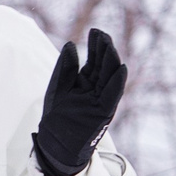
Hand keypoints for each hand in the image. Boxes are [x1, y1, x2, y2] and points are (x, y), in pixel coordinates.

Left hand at [30, 28, 126, 175]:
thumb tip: (71, 44)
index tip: (95, 30)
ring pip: (109, 78)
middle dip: (104, 49)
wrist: (54, 144)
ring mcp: (100, 101)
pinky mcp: (102, 114)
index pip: (94, 61)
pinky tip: (121, 69)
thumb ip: (65, 67)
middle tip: (102, 33)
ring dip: (111, 61)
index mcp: (86, 83)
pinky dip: (117, 83)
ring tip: (109, 45)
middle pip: (103, 66)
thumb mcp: (58, 87)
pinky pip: (112, 96)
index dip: (96, 46)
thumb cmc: (56, 117)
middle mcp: (96, 91)